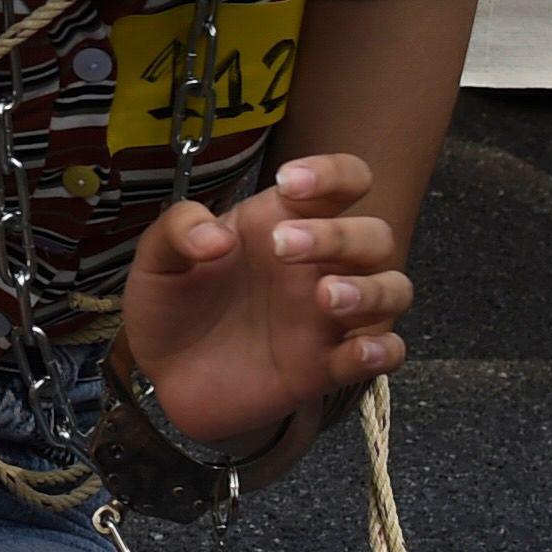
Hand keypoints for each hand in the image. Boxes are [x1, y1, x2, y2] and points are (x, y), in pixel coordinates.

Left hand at [116, 152, 409, 451]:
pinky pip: (384, 354)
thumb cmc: (171, 306)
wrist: (163, 377)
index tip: (289, 183)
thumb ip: (177, 232)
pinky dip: (381, 351)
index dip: (332, 173)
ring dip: (371, 289)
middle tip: (282, 246)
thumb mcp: (157, 261)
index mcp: (283, 222)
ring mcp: (329, 317)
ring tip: (326, 297)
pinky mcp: (328, 367)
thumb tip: (217, 236)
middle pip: (375, 234)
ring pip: (394, 289)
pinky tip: (354, 351)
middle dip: (340, 235)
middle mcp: (318, 264)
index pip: (343, 181)